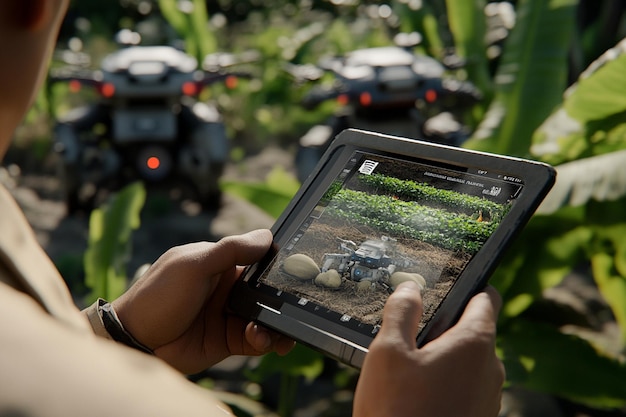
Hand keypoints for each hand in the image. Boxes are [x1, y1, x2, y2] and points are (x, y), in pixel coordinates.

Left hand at [112, 229, 294, 373]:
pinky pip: (257, 339)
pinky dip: (265, 340)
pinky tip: (261, 339)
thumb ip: (230, 249)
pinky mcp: (228, 341)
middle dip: (284, 299)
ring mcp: (228, 315)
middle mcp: (227, 288)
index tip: (300, 272)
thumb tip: (267, 235)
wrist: (135, 342)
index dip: (278, 266)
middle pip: (267, 291)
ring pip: (266, 317)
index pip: (257, 260)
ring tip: (279, 331)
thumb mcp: (193, 265)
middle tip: (299, 305)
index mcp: (220, 263)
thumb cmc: (157, 296)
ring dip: (278, 323)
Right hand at [353, 282, 504, 416]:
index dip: (469, 287)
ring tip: (408, 369)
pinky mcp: (479, 416)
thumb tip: (411, 289)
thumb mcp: (388, 351)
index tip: (447, 287)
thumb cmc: (398, 411)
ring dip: (444, 358)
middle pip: (474, 330)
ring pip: (468, 361)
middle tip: (410, 334)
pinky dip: (446, 382)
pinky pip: (466, 387)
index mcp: (475, 343)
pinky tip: (416, 394)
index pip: (487, 298)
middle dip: (445, 328)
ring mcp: (488, 397)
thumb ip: (401, 311)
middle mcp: (491, 368)